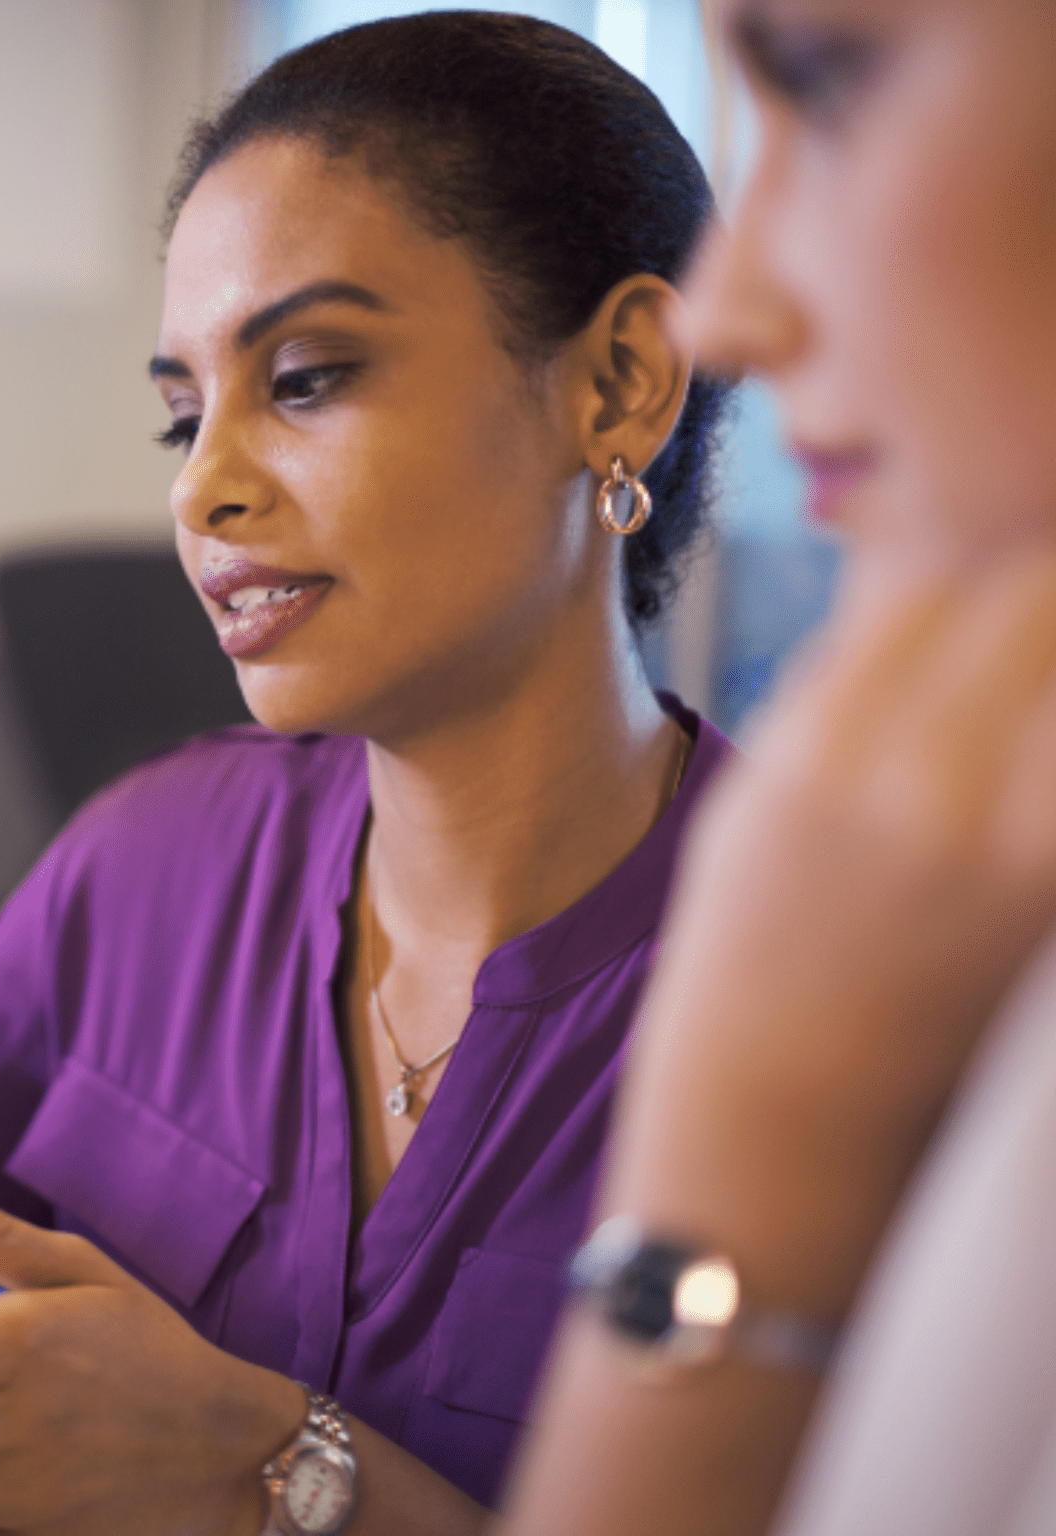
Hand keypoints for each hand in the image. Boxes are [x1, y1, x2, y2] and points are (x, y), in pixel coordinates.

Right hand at [612, 550, 1055, 1304]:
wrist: (791, 1124)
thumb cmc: (750, 960)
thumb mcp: (755, 804)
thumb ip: (842, 687)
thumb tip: (929, 574)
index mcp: (821, 755)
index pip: (937, 572)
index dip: (976, 533)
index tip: (995, 520)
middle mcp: (927, 788)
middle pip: (1041, 599)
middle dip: (1045, 572)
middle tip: (1037, 562)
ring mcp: (1015, 848)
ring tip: (1038, 642)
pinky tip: (1036, 727)